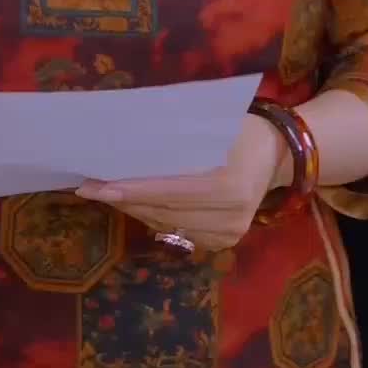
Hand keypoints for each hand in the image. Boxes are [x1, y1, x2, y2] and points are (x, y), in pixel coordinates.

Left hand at [76, 113, 286, 250]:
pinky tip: (134, 202)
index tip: (97, 186)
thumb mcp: (213, 124)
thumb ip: (176, 137)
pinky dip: (153, 216)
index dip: (133, 189)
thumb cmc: (242, 129)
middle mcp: (231, 218)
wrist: (278, 154)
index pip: (170, 190)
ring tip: (105, 192)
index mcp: (230, 185)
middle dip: (124, 199)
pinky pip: (177, 231)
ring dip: (134, 208)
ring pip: (166, 224)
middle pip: (164, 210)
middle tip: (89, 187)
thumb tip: (127, 141)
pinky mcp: (224, 242)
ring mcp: (229, 235)